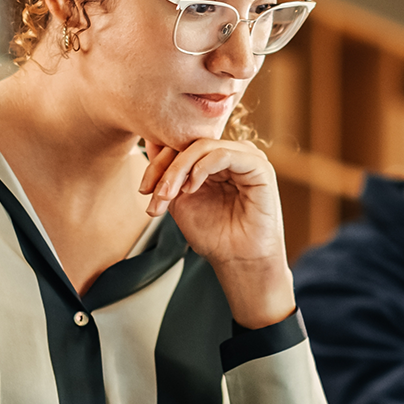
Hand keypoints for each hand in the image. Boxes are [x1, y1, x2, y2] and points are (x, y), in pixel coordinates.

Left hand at [139, 139, 294, 327]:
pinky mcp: (259, 167)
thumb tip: (149, 141)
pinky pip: (223, 154)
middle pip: (190, 143)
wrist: (238, 261)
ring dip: (178, 169)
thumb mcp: (180, 200)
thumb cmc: (214, 235)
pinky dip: (201, 168)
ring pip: (203, 146)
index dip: (158, 163)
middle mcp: (233, 154)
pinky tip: (192, 188)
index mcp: (215, 160)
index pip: (182, 144)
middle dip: (165, 168)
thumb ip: (168, 174)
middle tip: (154, 194)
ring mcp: (247, 158)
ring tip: (169, 195)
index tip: (144, 190)